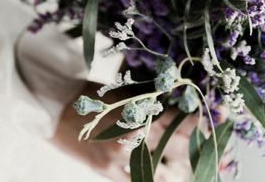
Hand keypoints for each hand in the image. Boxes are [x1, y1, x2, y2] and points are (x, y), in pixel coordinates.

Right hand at [52, 83, 195, 181]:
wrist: (57, 107)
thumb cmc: (93, 95)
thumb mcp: (124, 91)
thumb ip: (151, 100)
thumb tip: (180, 104)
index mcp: (138, 110)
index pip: (179, 122)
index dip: (197, 125)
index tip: (207, 123)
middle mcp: (132, 134)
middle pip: (176, 148)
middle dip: (193, 148)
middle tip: (203, 146)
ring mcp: (119, 156)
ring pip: (161, 171)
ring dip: (176, 170)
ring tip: (185, 166)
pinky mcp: (106, 171)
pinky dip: (151, 180)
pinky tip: (161, 178)